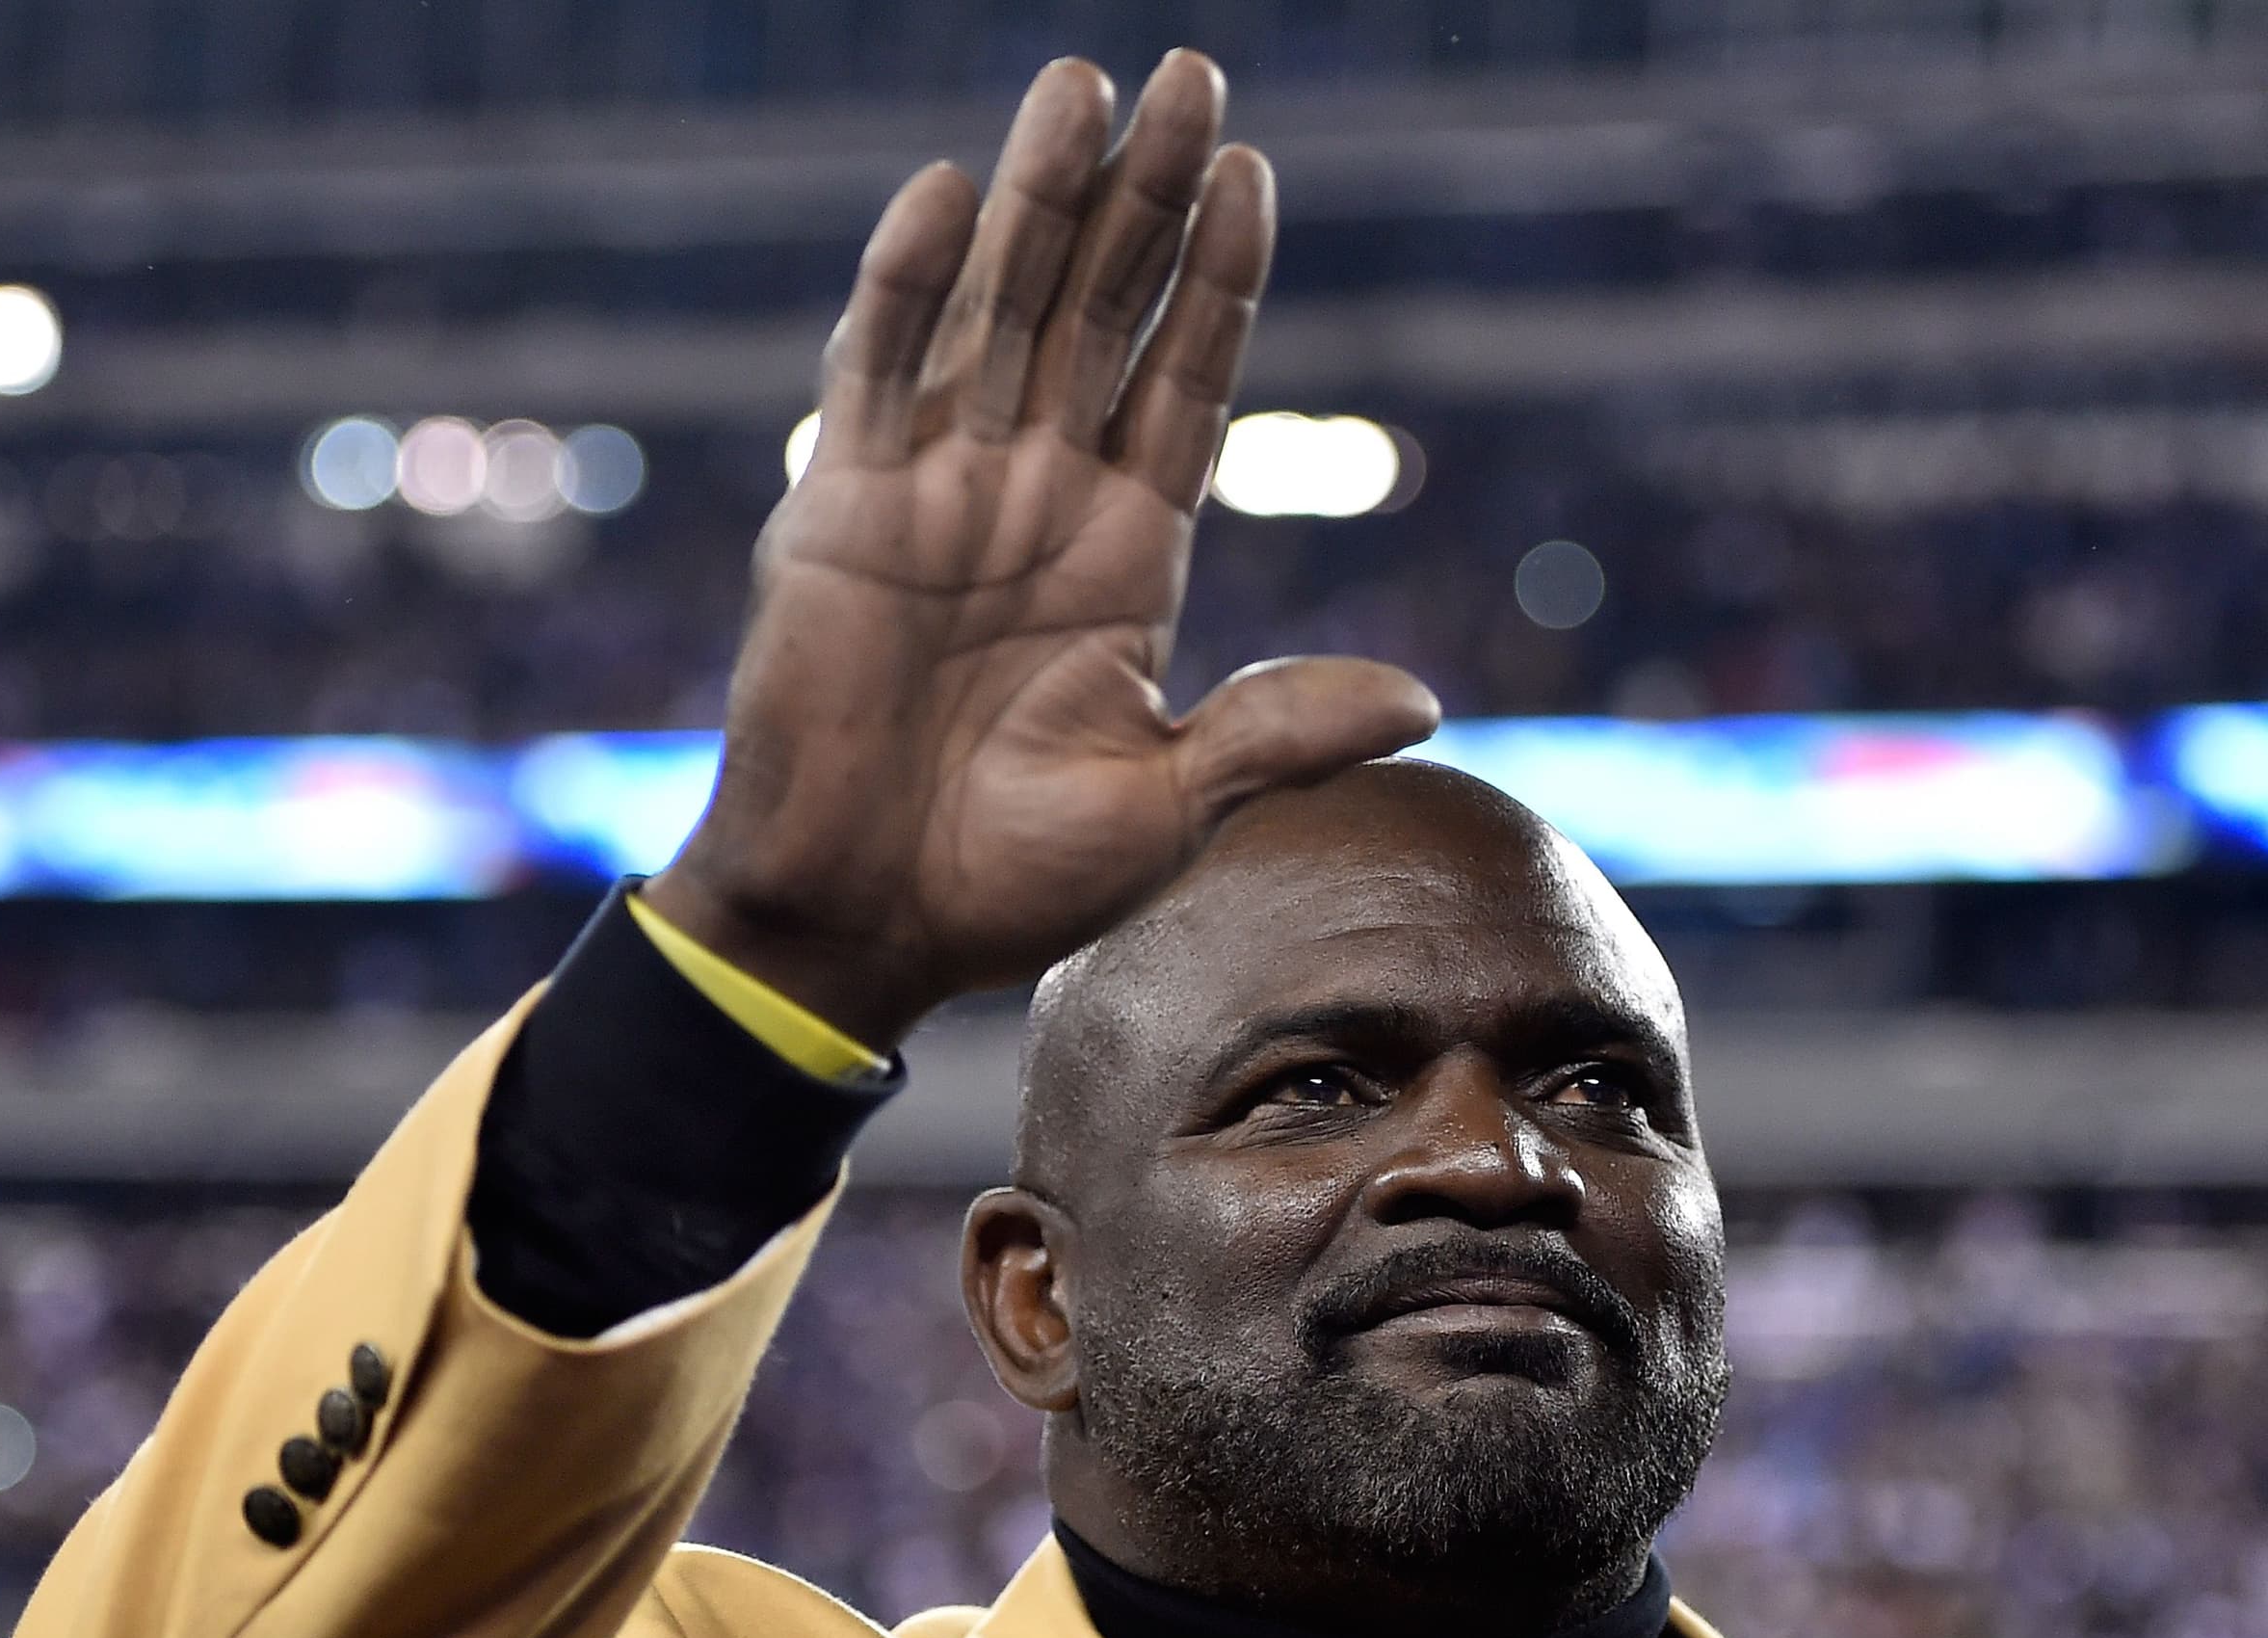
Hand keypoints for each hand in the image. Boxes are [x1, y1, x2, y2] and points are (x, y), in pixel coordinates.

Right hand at [642, 51, 1440, 1051]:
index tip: (1254, 176)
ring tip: (1084, 86)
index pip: (1188, 383)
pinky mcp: (843, 510)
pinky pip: (878, 371)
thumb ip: (1280, 730)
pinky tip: (952, 193)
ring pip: (1000, 311)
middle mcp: (1038, 500)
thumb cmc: (1014, 882)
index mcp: (1129, 556)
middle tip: (1190, 74)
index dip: (1218, 282)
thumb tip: (1424, 698)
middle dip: (1144, 197)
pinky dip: (908, 283)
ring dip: (1039, 199)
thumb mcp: (1173, 806)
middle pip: (1103, 314)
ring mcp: (938, 492)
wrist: (865, 923)